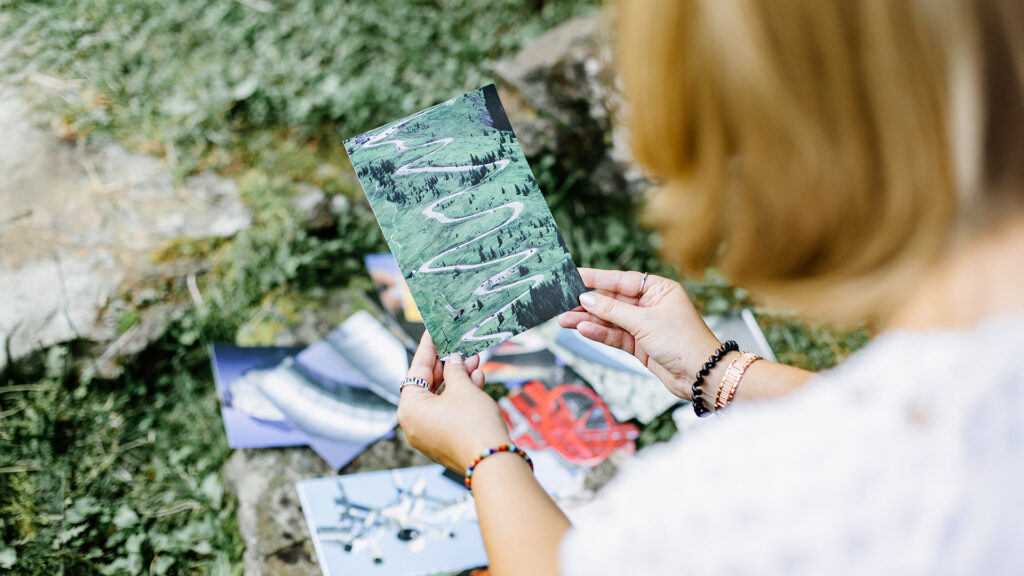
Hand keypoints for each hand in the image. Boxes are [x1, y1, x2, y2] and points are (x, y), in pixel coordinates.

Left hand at [397, 332, 511, 471]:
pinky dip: (460, 398)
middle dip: (447, 365)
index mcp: (409, 408)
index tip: (432, 332)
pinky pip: (447, 413)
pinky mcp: (443, 442)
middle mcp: (413, 423)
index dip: (427, 348)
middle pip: (427, 385)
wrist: (492, 462)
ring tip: (475, 362)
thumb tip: (453, 361)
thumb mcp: (463, 388)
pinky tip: (477, 381)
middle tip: (460, 347)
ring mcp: (428, 435)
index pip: (416, 370)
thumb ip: (455, 370)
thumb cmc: (473, 425)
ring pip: (440, 399)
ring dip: (457, 380)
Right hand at [557, 268, 721, 400]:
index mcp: (659, 290)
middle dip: (589, 304)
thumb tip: (588, 298)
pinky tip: (582, 329)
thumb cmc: (684, 342)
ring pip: (611, 320)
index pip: (622, 280)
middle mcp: (651, 305)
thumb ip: (613, 310)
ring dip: (589, 320)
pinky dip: (599, 333)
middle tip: (564, 303)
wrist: (700, 375)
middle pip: (613, 300)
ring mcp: (645, 326)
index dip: (597, 278)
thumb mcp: (645, 321)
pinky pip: (615, 335)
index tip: (575, 275)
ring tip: (565, 319)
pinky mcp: (640, 345)